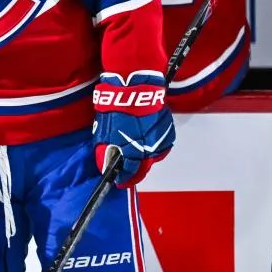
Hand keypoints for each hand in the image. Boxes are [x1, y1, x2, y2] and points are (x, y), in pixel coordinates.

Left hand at [91, 72, 174, 187]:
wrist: (135, 89)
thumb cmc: (116, 110)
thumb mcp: (103, 133)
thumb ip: (105, 152)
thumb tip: (105, 166)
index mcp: (133, 153)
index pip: (130, 174)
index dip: (124, 179)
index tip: (119, 182)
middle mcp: (150, 150)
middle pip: (143, 167)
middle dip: (134, 169)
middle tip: (127, 168)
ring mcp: (161, 141)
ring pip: (153, 156)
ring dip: (144, 156)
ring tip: (135, 149)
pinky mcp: (168, 132)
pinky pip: (161, 145)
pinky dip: (152, 144)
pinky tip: (144, 138)